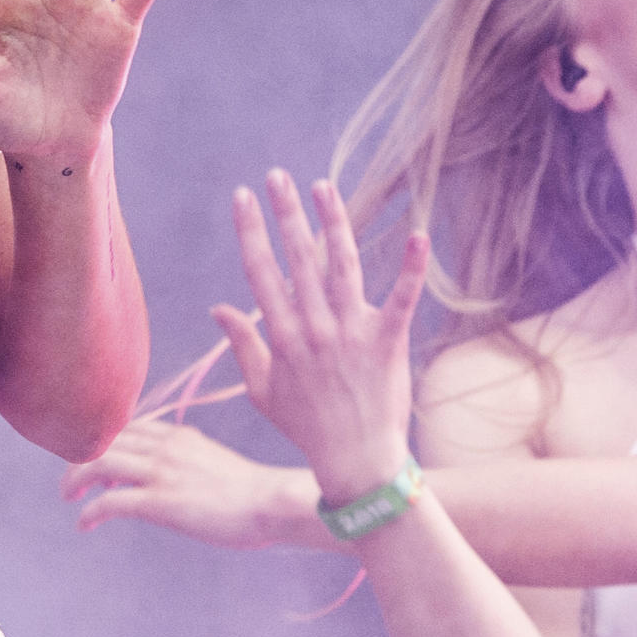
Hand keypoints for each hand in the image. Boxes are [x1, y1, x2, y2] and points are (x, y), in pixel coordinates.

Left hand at [62, 419, 319, 549]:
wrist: (271, 504)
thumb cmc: (252, 494)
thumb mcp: (215, 464)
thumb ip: (189, 463)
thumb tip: (171, 480)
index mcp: (179, 436)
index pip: (127, 427)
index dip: (104, 440)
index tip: (97, 460)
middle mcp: (165, 447)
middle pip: (104, 440)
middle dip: (80, 457)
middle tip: (72, 481)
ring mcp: (161, 472)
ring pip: (97, 462)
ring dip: (75, 479)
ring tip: (69, 497)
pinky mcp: (160, 502)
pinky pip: (109, 502)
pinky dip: (89, 513)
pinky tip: (84, 525)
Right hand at [214, 174, 432, 504]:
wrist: (355, 461)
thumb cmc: (306, 427)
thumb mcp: (262, 389)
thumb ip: (242, 344)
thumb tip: (218, 308)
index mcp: (282, 337)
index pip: (260, 272)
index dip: (250, 232)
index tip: (242, 197)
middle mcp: (314, 328)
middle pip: (297, 259)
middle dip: (285, 214)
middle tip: (277, 176)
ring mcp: (351, 333)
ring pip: (340, 266)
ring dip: (332, 223)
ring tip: (322, 186)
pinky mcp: (387, 342)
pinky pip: (402, 298)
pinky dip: (412, 267)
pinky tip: (418, 235)